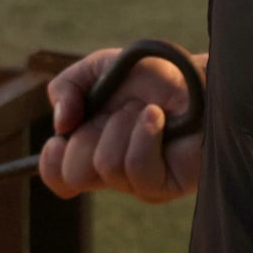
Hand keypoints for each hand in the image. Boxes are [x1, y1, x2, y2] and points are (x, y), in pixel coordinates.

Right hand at [38, 45, 206, 202]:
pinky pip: (138, 168)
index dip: (52, 162)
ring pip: (106, 165)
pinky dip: (144, 133)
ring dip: (123, 126)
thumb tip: (60, 126)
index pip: (59, 178)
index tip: (63, 136)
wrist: (200, 78)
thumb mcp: (99, 68)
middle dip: (90, 135)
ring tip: (147, 111)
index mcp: (91, 147)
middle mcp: (112, 170)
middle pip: (74, 175)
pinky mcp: (165, 185)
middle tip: (118, 112)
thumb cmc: (155, 75)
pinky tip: (158, 118)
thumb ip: (66, 87)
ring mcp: (139, 182)